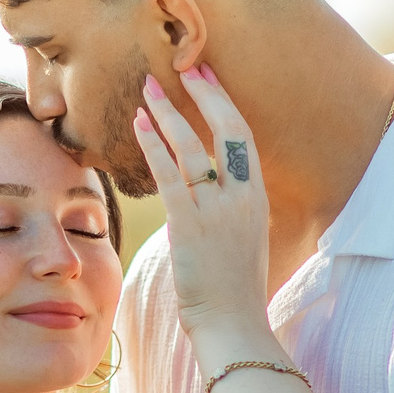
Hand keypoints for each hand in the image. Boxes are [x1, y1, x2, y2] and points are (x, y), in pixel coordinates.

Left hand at [134, 66, 275, 349]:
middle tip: (181, 68)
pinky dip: (152, 145)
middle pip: (225, 129)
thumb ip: (228, 213)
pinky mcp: (190, 224)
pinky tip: (137, 125)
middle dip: (203, 95)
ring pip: (192, 147)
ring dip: (167, 114)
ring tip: (147, 91)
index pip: (242, 138)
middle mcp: (242, 197)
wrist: (232, 324)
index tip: (207, 79)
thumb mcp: (241, 242)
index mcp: (256, 198)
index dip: (224, 104)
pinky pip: (169, 175)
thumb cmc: (232, 291)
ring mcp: (218, 210)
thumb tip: (206, 197)